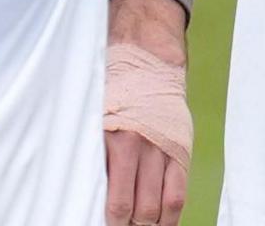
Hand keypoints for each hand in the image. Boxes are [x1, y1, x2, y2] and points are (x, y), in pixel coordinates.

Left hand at [102, 0, 190, 225]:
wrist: (147, 56)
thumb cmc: (111, 87)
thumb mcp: (92, 115)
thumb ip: (91, 152)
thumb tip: (83, 191)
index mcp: (116, 141)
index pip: (115, 201)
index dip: (110, 223)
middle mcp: (142, 148)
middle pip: (139, 209)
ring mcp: (164, 149)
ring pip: (161, 206)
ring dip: (149, 224)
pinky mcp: (180, 148)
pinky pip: (179, 191)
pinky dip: (172, 213)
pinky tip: (162, 223)